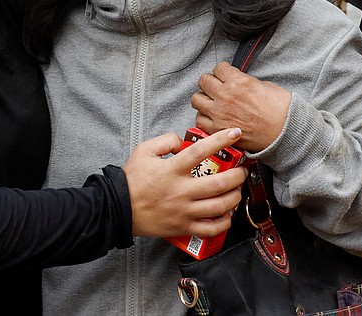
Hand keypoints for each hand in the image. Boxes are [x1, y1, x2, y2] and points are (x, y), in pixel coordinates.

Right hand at [124, 128, 246, 238]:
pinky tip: (227, 214)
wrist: (118, 209)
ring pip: (219, 206)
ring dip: (235, 197)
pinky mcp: (183, 227)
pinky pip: (210, 228)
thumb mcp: (144, 151)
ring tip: (237, 190)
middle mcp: (181, 191)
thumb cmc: (132, 181)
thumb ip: (166, 141)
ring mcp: (184, 211)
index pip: (201, 151)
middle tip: (242, 170)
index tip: (235, 133)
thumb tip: (182, 142)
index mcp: (173, 170)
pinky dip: (224, 223)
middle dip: (238, 175)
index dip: (221, 140)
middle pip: (219, 183)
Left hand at [191, 62, 290, 151]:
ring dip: (204, 99)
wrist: (285, 132)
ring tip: (211, 102)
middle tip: (216, 87)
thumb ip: (245, 81)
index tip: (225, 75)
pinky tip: (212, 117)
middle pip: (204, 81)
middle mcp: (226, 95)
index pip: (218, 68)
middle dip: (210, 82)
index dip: (222, 71)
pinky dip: (204, 117)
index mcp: (239, 81)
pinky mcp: (218, 130)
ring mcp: (220, 113)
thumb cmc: (280, 110)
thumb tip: (237, 81)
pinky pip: (199, 120)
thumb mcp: (265, 85)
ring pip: (196, 99)